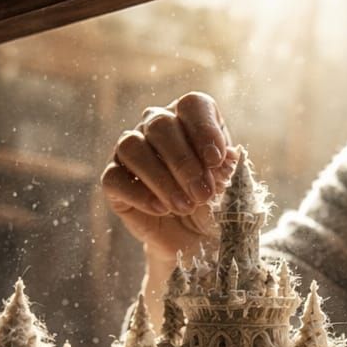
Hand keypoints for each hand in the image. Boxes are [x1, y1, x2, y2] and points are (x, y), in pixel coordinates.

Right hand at [101, 92, 238, 261]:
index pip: (192, 105)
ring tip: (185, 206)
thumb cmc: (216, 206)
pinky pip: (115, 178)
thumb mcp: (231, 188)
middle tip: (203, 194)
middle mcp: (156, 127)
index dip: (204, 129)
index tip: (216, 160)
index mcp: (190, 120)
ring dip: (162, 179)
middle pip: (160, 124)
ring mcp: (131, 151)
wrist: (196, 240)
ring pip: (132, 147)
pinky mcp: (114, 180)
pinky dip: (140, 195)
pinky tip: (161, 210)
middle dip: (184, 163)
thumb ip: (229, 169)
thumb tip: (225, 156)